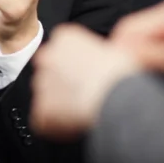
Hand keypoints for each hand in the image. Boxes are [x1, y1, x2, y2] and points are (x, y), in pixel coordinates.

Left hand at [30, 24, 136, 139]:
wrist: (118, 96)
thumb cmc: (121, 73)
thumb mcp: (113, 50)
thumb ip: (94, 55)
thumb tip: (97, 66)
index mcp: (64, 37)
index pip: (60, 50)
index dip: (75, 66)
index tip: (87, 75)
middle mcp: (48, 56)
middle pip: (50, 71)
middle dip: (63, 84)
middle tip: (84, 94)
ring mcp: (43, 82)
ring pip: (47, 95)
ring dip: (60, 104)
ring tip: (83, 110)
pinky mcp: (42, 108)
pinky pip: (45, 119)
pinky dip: (57, 125)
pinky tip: (76, 124)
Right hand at [109, 0, 163, 78]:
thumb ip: (156, 55)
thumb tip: (123, 53)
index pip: (132, 26)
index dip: (119, 48)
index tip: (114, 69)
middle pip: (136, 30)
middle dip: (128, 50)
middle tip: (126, 74)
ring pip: (145, 37)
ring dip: (140, 54)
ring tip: (142, 73)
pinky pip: (157, 41)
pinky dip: (152, 54)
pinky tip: (156, 68)